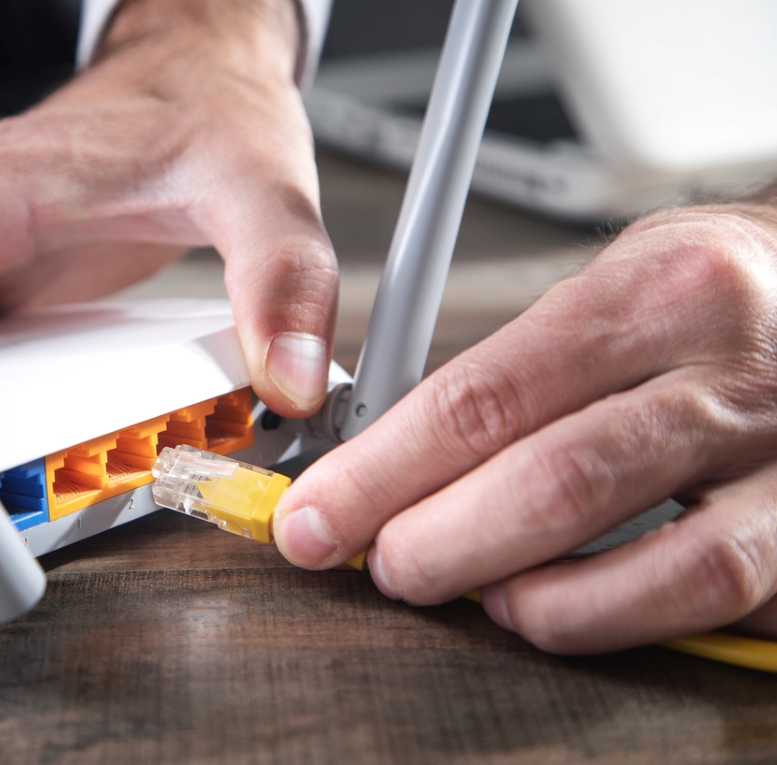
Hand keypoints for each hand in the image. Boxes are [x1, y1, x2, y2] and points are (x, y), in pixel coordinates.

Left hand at [275, 202, 776, 652]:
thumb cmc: (711, 294)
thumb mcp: (613, 282)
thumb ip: (510, 370)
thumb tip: (386, 458)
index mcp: (657, 291)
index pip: (485, 397)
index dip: (381, 473)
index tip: (317, 515)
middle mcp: (734, 373)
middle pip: (560, 485)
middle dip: (442, 545)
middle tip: (388, 565)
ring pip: (672, 569)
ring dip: (548, 604)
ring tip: (486, 597)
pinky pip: (730, 602)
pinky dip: (637, 620)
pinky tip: (579, 606)